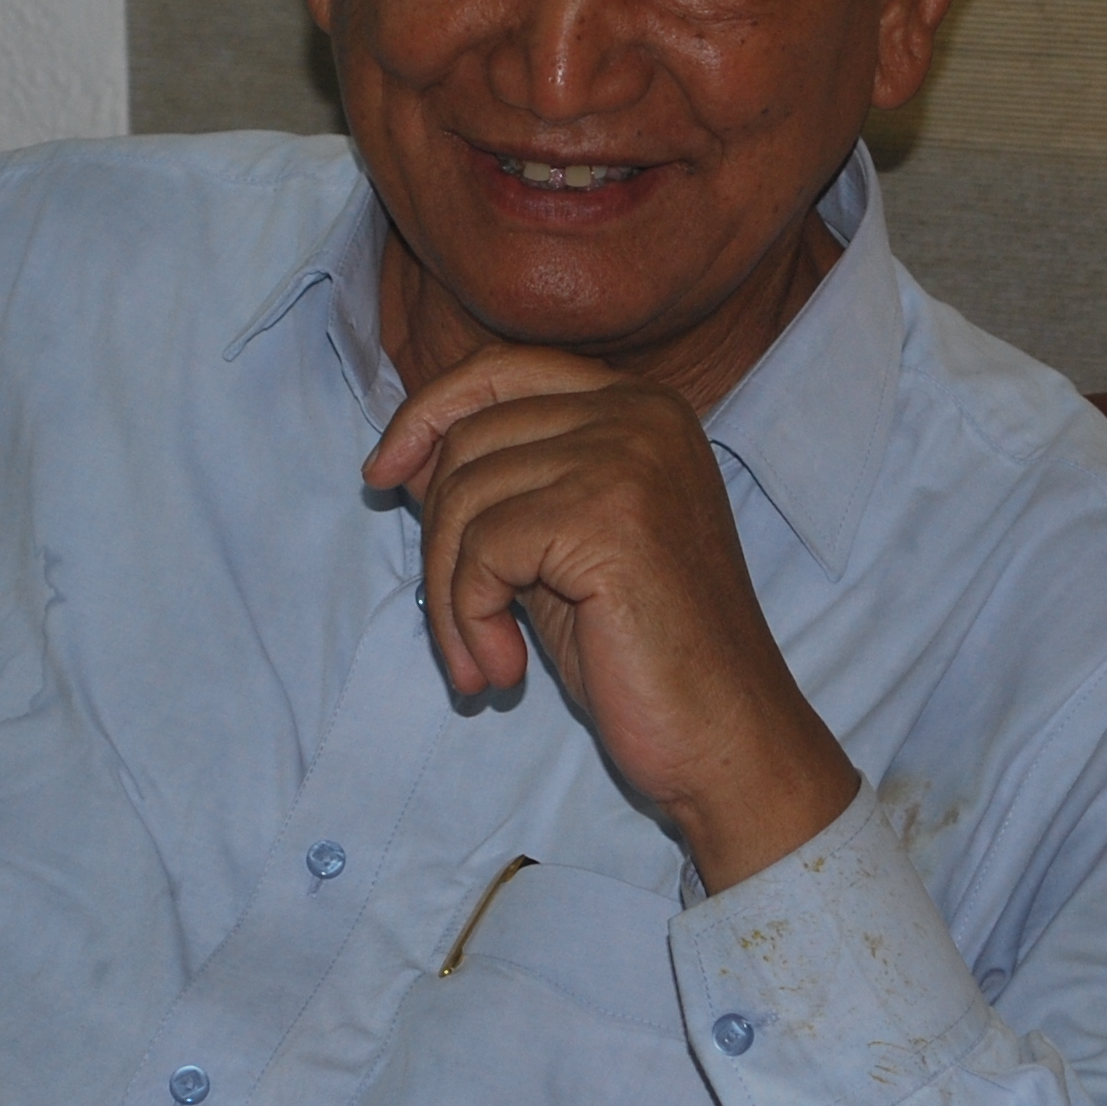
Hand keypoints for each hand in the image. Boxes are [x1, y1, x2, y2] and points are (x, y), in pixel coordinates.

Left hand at [365, 345, 858, 890]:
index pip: (502, 370)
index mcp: (640, 407)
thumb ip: (501, 489)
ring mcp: (629, 457)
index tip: (381, 476)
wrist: (725, 735)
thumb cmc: (642, 654)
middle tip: (460, 629)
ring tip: (484, 662)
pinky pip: (482, 550)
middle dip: (440, 541)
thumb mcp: (556, 550)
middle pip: (472, 438)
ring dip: (452, 598)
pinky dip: (469, 620)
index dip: (428, 413)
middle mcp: (640, 414)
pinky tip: (504, 672)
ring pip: (466, 497)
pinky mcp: (608, 514)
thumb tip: (403, 454)